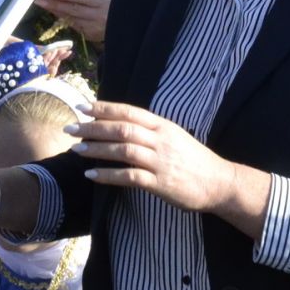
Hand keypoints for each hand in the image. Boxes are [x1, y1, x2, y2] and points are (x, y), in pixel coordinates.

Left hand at [36, 0, 111, 42]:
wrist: (128, 23)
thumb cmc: (115, 3)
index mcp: (101, 1)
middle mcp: (97, 14)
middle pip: (72, 9)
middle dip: (54, 4)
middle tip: (40, 0)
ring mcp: (94, 26)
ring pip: (71, 19)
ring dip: (57, 12)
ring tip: (45, 5)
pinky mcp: (92, 35)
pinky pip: (76, 26)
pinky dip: (67, 20)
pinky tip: (58, 14)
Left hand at [68, 101, 238, 213]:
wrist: (219, 182)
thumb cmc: (193, 160)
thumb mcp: (173, 136)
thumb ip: (150, 130)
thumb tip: (121, 123)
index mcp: (162, 126)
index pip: (128, 111)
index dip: (104, 108)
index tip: (82, 106)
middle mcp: (160, 140)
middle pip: (121, 129)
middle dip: (92, 127)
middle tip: (70, 128)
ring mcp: (160, 162)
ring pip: (123, 150)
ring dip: (97, 149)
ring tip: (76, 150)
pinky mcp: (160, 183)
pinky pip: (129, 177)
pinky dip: (108, 175)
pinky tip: (92, 175)